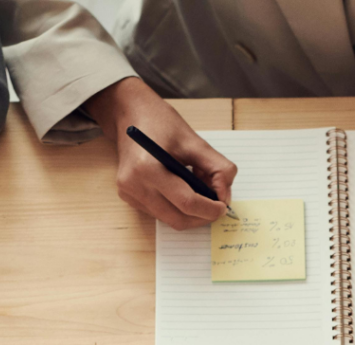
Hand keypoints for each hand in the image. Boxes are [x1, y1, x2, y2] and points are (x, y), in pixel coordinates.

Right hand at [86, 77, 236, 229]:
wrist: (130, 114)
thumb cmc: (161, 123)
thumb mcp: (195, 141)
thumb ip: (217, 168)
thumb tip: (225, 196)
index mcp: (148, 168)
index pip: (186, 202)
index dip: (209, 209)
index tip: (223, 206)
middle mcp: (134, 186)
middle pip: (179, 218)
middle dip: (202, 216)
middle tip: (217, 205)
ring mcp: (130, 194)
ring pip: (171, 220)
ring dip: (191, 212)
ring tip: (198, 189)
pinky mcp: (130, 198)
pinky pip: (161, 214)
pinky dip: (178, 208)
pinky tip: (182, 189)